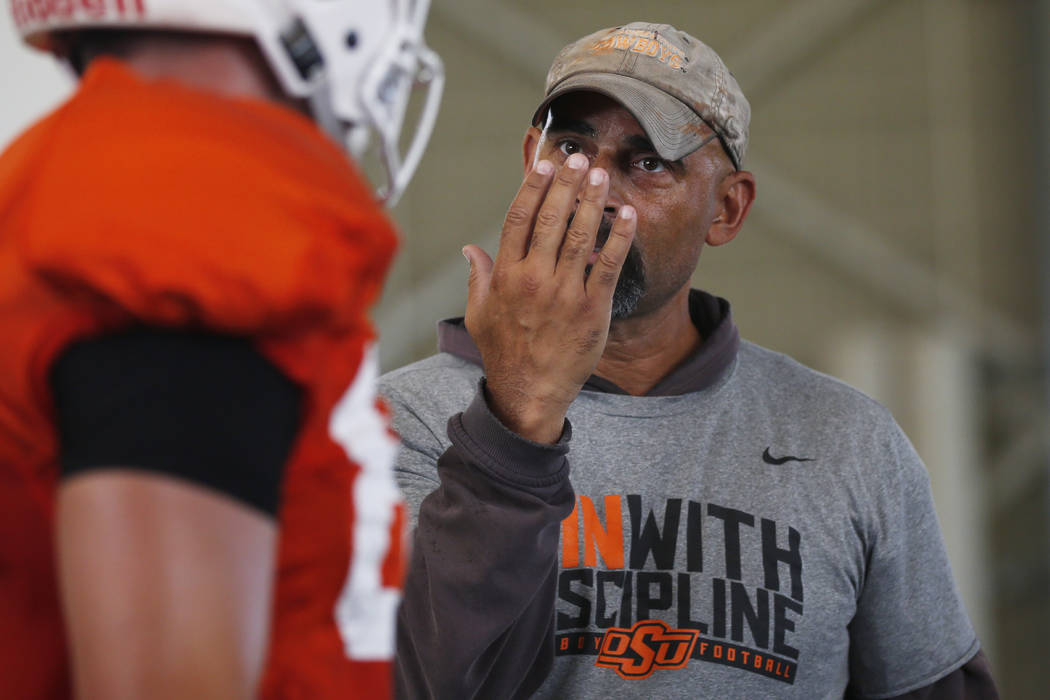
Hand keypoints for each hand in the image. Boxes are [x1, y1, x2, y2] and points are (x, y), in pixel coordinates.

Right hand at [462, 153, 635, 442]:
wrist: (529, 392)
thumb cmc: (504, 353)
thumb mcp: (478, 314)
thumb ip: (477, 278)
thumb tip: (470, 249)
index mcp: (506, 276)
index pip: (519, 219)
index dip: (533, 188)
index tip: (544, 165)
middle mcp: (534, 279)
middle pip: (551, 219)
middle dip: (567, 184)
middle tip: (580, 158)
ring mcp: (564, 293)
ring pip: (580, 236)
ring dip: (593, 202)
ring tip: (602, 176)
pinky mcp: (591, 309)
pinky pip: (608, 266)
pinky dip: (619, 238)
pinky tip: (628, 216)